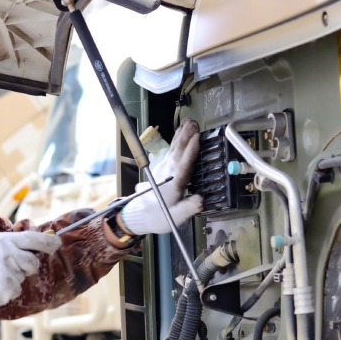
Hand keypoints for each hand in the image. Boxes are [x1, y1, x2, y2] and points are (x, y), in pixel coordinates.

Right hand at [0, 231, 61, 307]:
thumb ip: (8, 244)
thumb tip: (29, 247)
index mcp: (5, 240)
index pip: (33, 239)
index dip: (48, 241)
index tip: (56, 243)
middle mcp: (11, 255)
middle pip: (32, 263)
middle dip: (25, 267)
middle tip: (5, 268)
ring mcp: (10, 273)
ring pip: (21, 278)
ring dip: (10, 280)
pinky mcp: (7, 290)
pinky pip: (14, 291)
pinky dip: (4, 292)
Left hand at [120, 118, 202, 234]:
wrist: (140, 215)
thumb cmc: (159, 216)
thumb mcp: (175, 217)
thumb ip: (187, 208)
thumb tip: (200, 200)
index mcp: (173, 184)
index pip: (183, 165)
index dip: (191, 151)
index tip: (197, 138)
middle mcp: (168, 173)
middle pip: (178, 152)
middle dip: (186, 136)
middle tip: (194, 123)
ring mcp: (163, 168)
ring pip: (174, 148)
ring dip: (182, 134)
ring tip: (189, 122)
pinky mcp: (162, 167)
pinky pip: (172, 150)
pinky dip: (177, 139)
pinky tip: (181, 132)